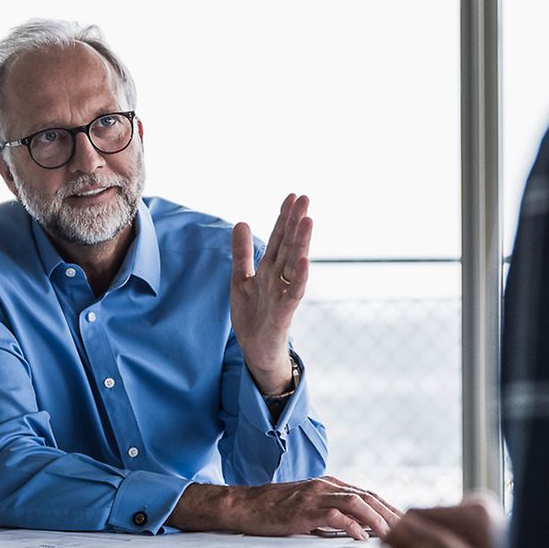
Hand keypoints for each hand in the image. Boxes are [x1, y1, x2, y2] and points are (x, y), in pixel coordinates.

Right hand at [168, 477, 399, 539]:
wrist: (243, 506)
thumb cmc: (273, 511)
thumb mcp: (307, 509)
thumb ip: (329, 515)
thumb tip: (354, 533)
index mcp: (328, 484)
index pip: (367, 493)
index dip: (388, 508)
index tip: (406, 524)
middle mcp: (325, 485)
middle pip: (367, 495)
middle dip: (391, 513)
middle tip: (409, 532)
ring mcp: (314, 495)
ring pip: (356, 502)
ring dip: (377, 519)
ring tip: (391, 536)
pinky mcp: (303, 509)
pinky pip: (333, 515)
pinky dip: (351, 526)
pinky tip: (363, 539)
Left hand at [231, 194, 311, 394]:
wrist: (256, 351)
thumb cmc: (253, 316)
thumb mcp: (241, 279)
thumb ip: (241, 253)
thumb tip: (241, 221)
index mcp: (269, 269)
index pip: (279, 238)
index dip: (284, 218)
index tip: (292, 196)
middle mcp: (279, 278)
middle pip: (289, 246)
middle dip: (296, 222)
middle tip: (305, 198)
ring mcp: (283, 294)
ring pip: (294, 264)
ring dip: (301, 243)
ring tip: (308, 221)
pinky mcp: (284, 313)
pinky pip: (293, 293)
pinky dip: (299, 278)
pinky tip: (304, 261)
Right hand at [384, 495, 502, 547]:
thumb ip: (438, 545)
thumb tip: (403, 525)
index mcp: (475, 509)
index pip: (417, 515)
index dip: (398, 540)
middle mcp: (474, 507)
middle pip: (423, 526)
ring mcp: (474, 518)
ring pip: (429, 537)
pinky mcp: (473, 531)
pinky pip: (441, 543)